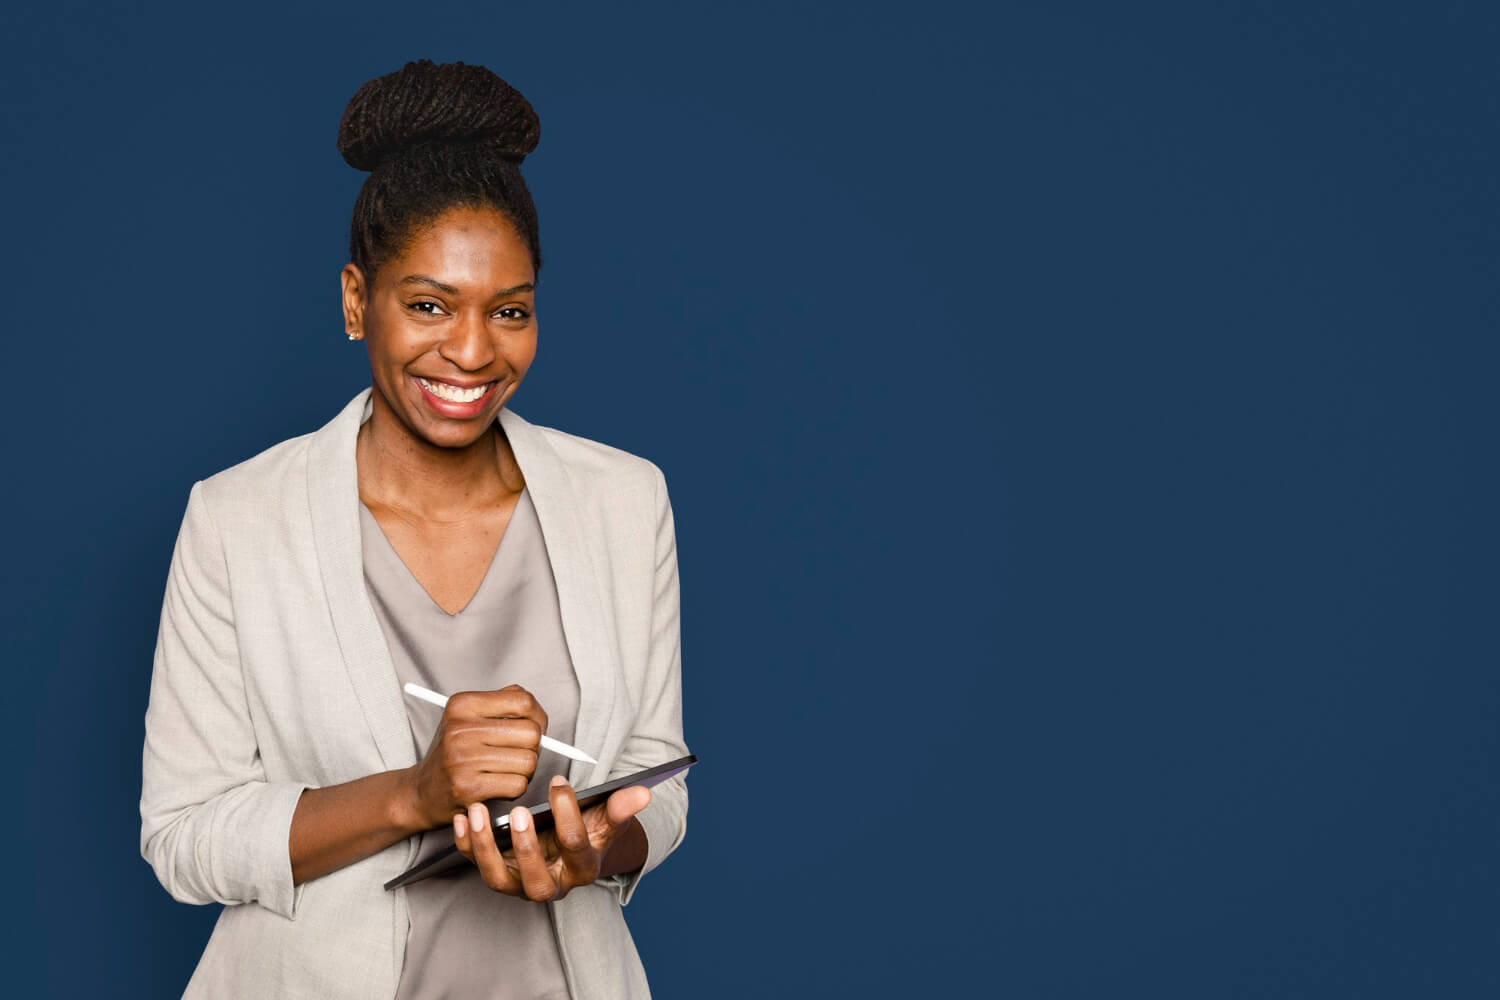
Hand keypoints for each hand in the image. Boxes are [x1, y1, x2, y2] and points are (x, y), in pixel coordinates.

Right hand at [404, 685, 547, 829]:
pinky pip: (518, 785)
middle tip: (520, 753)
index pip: (523, 701)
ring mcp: (463, 759)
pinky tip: (499, 785)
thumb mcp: (467, 717)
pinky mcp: (467, 787)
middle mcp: (460, 729)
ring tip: (507, 770)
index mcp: (462, 704)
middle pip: (531, 733)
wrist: (421, 792)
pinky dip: (515, 788)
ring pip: (528, 762)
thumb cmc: (452, 753)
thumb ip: (502, 704)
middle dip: (534, 747)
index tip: (535, 727)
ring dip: (525, 771)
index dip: (538, 716)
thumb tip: (538, 712)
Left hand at [454, 775, 651, 900]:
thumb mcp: (607, 819)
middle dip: (526, 849)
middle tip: (520, 813)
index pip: (576, 847)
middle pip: (536, 882)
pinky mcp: (498, 872)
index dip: (569, 814)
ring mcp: (520, 883)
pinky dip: (464, 844)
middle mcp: (551, 884)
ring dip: (484, 849)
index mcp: (582, 870)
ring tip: (476, 813)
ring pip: (497, 880)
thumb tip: (643, 792)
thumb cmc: (589, 830)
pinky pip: (475, 864)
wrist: (568, 848)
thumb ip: (620, 807)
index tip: (560, 782)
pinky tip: (460, 817)